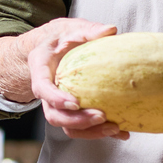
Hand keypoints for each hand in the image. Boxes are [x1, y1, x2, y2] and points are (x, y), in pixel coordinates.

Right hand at [24, 19, 125, 139]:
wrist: (54, 48)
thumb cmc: (62, 38)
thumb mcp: (72, 29)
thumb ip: (89, 30)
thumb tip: (111, 30)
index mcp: (40, 69)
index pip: (42, 88)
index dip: (56, 99)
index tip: (75, 103)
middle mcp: (46, 92)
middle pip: (54, 115)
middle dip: (77, 121)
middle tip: (101, 116)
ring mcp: (56, 105)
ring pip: (67, 127)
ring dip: (90, 132)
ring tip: (114, 129)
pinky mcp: (70, 112)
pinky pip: (81, 128)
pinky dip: (99, 132)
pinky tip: (121, 133)